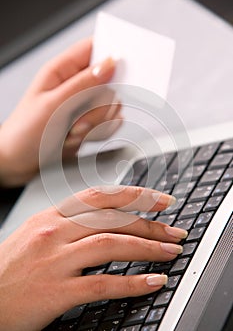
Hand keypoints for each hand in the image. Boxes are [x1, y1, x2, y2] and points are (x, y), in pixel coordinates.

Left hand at [0, 38, 121, 186]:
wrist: (20, 163)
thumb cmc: (25, 133)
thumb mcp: (53, 106)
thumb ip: (83, 83)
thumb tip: (109, 63)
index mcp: (62, 71)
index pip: (94, 48)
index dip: (111, 54)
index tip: (120, 69)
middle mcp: (75, 86)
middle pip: (109, 82)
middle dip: (98, 104)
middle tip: (78, 116)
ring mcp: (83, 105)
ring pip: (112, 105)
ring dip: (97, 122)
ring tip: (73, 130)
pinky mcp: (89, 122)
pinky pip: (110, 122)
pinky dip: (98, 133)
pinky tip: (78, 137)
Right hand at [0, 186, 185, 330]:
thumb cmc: (9, 268)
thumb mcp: (36, 234)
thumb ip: (69, 225)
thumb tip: (105, 220)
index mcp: (52, 218)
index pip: (101, 197)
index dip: (134, 195)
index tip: (160, 200)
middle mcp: (55, 233)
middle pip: (112, 219)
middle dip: (150, 223)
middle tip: (175, 230)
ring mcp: (55, 261)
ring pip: (111, 244)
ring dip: (148, 248)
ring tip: (171, 252)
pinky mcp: (56, 292)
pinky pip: (102, 284)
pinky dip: (132, 283)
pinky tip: (153, 282)